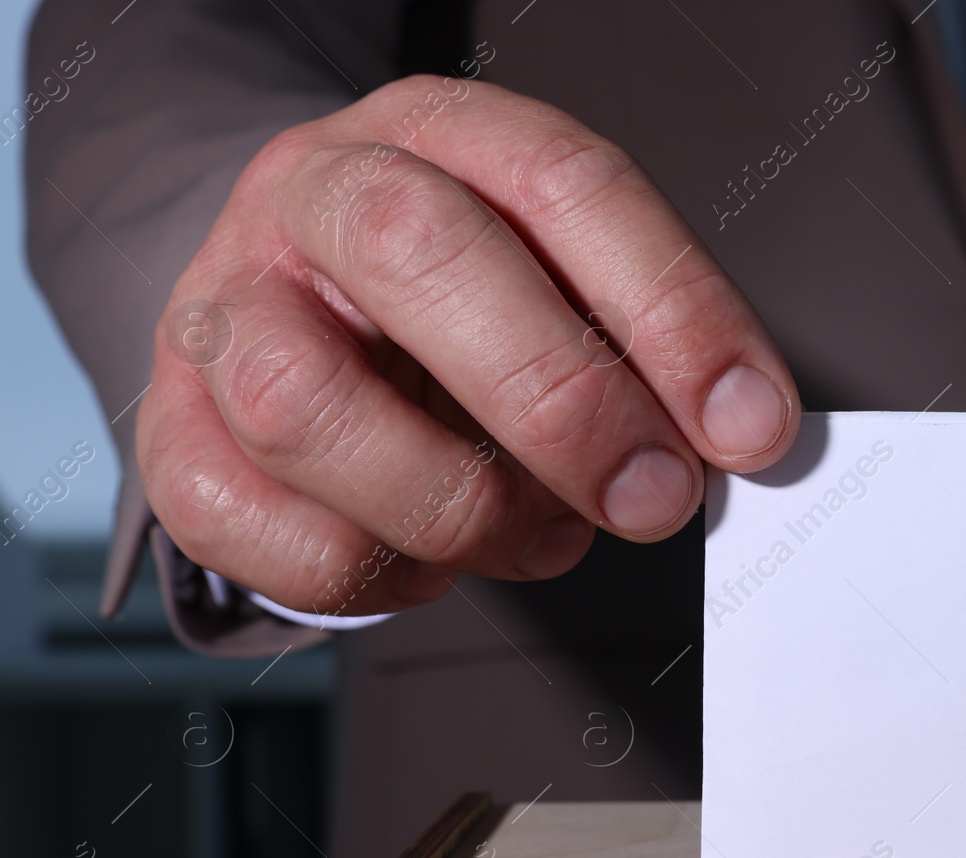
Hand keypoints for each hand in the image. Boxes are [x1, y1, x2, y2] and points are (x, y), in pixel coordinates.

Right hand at [138, 76, 798, 617]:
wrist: (291, 312)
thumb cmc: (451, 306)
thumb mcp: (557, 284)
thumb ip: (641, 344)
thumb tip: (733, 432)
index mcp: (441, 136)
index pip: (566, 186)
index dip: (672, 310)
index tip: (747, 422)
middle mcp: (319, 198)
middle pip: (422, 256)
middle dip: (563, 400)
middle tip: (653, 496)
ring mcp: (226, 309)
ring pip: (306, 403)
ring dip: (456, 501)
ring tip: (540, 532)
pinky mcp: (173, 431)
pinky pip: (253, 521)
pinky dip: (369, 569)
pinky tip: (431, 559)